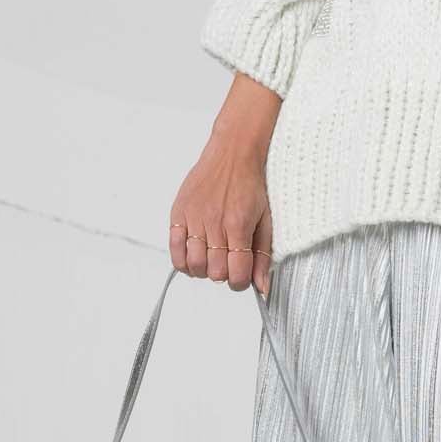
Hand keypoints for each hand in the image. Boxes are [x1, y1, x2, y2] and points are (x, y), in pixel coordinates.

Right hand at [169, 76, 280, 294]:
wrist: (233, 153)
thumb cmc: (251, 185)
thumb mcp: (266, 221)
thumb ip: (263, 256)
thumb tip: (262, 288)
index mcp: (238, 226)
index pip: (236, 274)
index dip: (240, 282)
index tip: (241, 276)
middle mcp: (214, 223)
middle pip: (213, 273)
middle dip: (222, 274)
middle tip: (227, 263)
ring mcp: (194, 218)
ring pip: (193, 264)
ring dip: (203, 269)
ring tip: (210, 259)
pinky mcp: (179, 212)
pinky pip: (174, 248)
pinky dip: (182, 260)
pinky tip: (193, 256)